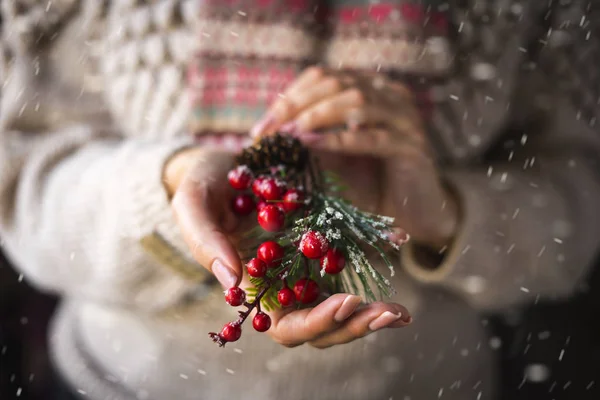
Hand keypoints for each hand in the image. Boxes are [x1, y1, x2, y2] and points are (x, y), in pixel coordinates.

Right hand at [164, 147, 411, 347]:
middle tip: (388, 313)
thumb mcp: (194, 201)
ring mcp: (305, 271)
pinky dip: (373, 284)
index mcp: (253, 289)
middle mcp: (282, 288)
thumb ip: (203, 238)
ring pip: (340, 310)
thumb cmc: (206, 184)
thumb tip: (230, 280)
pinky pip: (349, 275)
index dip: (315, 322)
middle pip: (320, 327)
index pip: (285, 327)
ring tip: (398, 312)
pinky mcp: (323, 250)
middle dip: (354, 326)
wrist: (228, 163)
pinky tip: (395, 281)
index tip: (345, 302)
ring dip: (370, 316)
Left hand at [251, 66, 458, 249]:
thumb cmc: (372, 182)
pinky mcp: (412, 146)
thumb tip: (267, 133)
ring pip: (356, 102)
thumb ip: (312, 136)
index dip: (290, 97)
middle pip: (337, 84)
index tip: (261, 128)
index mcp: (372, 88)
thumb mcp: (336, 154)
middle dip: (297, 107)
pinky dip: (339, 140)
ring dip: (316, 118)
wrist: (416, 211)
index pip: (324, 78)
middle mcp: (391, 95)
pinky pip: (372, 137)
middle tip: (268, 133)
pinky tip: (313, 146)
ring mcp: (405, 118)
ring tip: (288, 137)